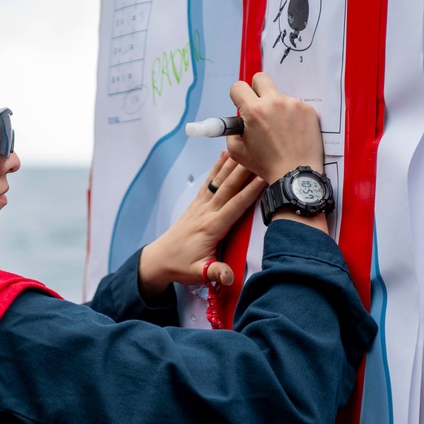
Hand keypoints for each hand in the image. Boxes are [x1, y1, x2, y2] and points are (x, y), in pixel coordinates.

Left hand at [138, 152, 265, 298]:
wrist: (159, 260)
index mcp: (211, 227)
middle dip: (244, 170)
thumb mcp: (198, 274)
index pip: (235, 206)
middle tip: (259, 152)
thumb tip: (229, 278)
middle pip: (228, 187)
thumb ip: (215, 273)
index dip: (250, 192)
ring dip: (231, 163)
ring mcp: (200, 206)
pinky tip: (224, 155)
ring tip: (243, 146)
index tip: (264, 178)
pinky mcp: (196, 204)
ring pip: (219, 181)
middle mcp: (206, 212)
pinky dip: (217, 167)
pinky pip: (209, 182)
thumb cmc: (180, 266)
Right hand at [226, 72, 324, 184]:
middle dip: (256, 89)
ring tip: (280, 130)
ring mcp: (293, 104)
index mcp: (254, 110)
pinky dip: (292, 115)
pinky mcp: (308, 110)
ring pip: (279, 95)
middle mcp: (274, 102)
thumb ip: (232, 130)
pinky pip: (295, 105)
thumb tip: (238, 118)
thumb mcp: (236, 150)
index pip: (238, 86)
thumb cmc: (265, 164)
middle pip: (261, 78)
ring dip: (276, 107)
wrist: (296, 174)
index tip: (242, 106)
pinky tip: (292, 132)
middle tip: (259, 107)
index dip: (237, 96)